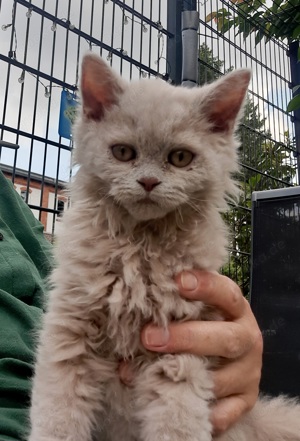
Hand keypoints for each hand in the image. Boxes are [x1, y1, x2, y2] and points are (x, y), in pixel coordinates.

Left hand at [138, 271, 262, 434]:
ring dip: (183, 378)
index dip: (205, 286)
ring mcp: (249, 373)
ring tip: (148, 374)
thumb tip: (136, 306)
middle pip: (226, 338)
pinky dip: (197, 410)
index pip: (227, 294)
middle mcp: (248, 339)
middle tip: (149, 336)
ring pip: (220, 380)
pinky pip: (223, 413)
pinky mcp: (245, 402)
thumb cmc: (206, 325)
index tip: (178, 282)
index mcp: (237, 310)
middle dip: (186, 338)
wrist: (232, 359)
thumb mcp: (199, 310)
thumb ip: (179, 304)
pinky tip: (172, 402)